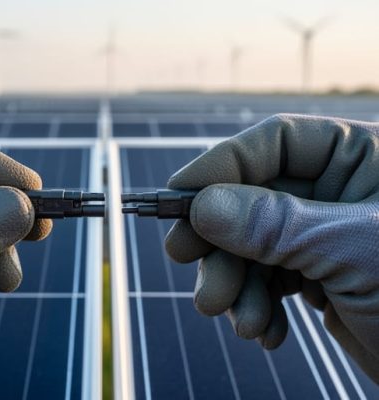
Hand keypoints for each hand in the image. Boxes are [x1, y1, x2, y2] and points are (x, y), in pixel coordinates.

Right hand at [165, 114, 378, 382]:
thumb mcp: (353, 252)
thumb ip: (274, 224)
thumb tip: (202, 205)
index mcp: (362, 159)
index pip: (274, 143)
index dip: (220, 166)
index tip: (177, 197)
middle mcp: (337, 192)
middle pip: (250, 197)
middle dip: (219, 237)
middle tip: (182, 259)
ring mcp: (323, 237)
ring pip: (250, 245)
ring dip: (234, 283)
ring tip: (239, 319)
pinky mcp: (316, 277)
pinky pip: (264, 281)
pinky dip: (255, 307)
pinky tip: (266, 331)